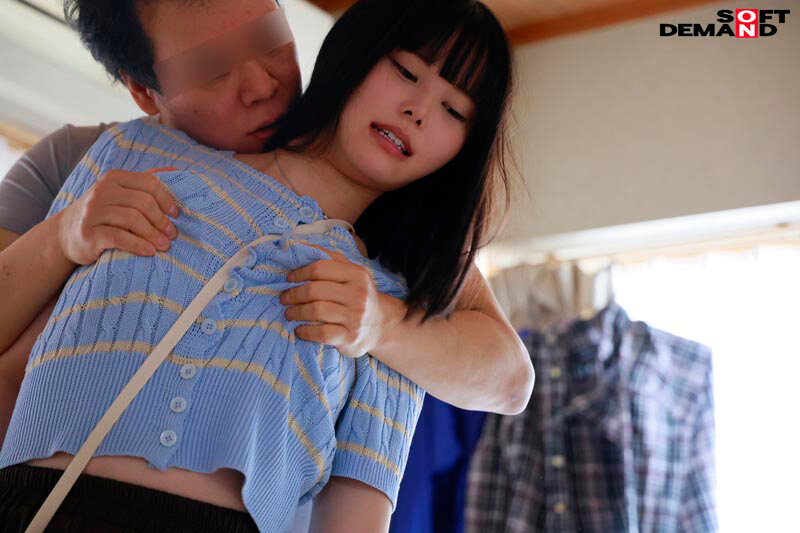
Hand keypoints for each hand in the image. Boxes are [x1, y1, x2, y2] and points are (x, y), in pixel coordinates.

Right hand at [56, 167, 179, 264]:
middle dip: (162, 220)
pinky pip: (119, 237)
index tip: (176, 215)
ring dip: (153, 234)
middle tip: (172, 234)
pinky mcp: (89, 233)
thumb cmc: (103, 213)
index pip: (149, 183)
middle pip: (143, 202)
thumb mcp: (120, 193)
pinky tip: (149, 251)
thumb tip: (175, 171)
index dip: (167, 199)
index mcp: (114, 178)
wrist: (67, 233)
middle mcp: (102, 191)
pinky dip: (138, 245)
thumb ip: (144, 182)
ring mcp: (93, 212)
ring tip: (164, 245)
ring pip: (132, 219)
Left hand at [280, 243, 400, 357]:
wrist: (380, 325)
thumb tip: (299, 246)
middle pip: (315, 290)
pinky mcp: (350, 337)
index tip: (289, 279)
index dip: (300, 272)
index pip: (320, 268)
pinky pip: (321, 333)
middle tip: (284, 298)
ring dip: (296, 312)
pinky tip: (299, 330)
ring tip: (289, 313)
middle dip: (294, 294)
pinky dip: (306, 331)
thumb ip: (329, 258)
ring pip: (317, 311)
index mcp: (357, 274)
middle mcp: (358, 294)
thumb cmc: (357, 295)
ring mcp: (356, 317)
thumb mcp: (350, 273)